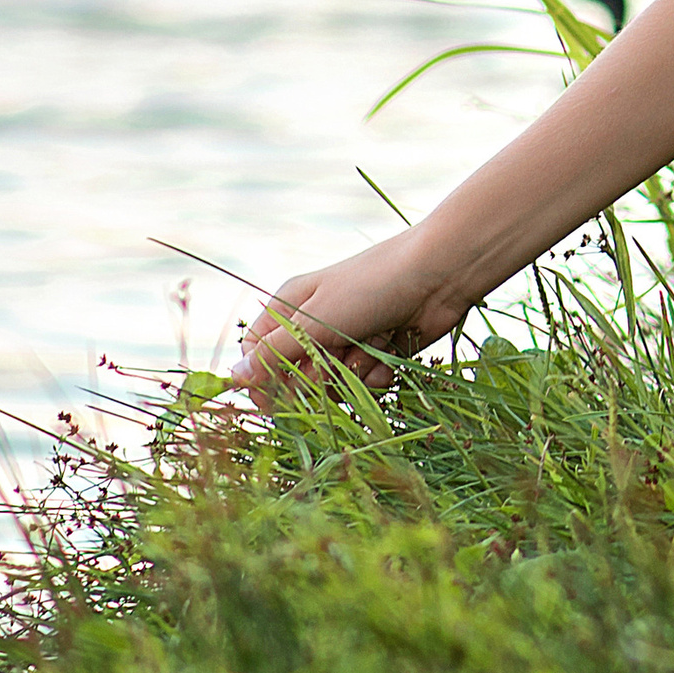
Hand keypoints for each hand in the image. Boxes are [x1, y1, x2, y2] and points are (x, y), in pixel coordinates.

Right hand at [232, 226, 467, 395]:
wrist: (440, 274)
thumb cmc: (373, 285)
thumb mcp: (318, 319)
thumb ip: (275, 354)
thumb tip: (232, 379)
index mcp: (290, 305)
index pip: (256, 355)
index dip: (264, 380)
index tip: (277, 398)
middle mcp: (315, 323)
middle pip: (294, 377)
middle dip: (317, 377)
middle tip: (336, 357)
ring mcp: (347, 338)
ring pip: (331, 384)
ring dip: (350, 374)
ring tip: (371, 343)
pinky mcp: (376, 352)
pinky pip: (362, 384)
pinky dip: (376, 374)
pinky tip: (390, 348)